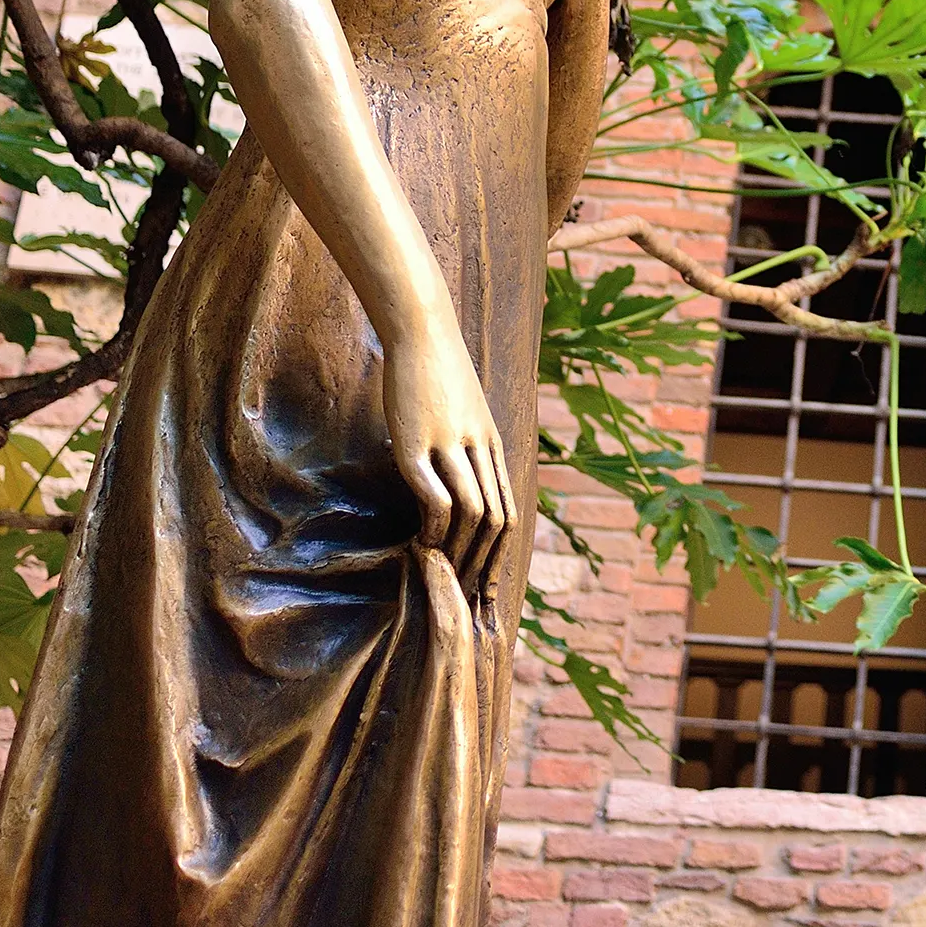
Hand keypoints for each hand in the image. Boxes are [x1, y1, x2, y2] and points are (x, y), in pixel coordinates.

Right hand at [383, 321, 512, 588]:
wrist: (423, 332)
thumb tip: (459, 475)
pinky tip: (420, 542)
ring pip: (473, 512)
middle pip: (497, 519)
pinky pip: (436, 496)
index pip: (509, 510)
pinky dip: (433, 527)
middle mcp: (480, 448)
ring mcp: (450, 446)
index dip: (500, 554)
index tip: (486, 585)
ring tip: (440, 571)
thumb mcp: (464, 409)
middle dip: (482, 563)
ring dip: (457, 551)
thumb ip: (467, 442)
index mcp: (494, 445)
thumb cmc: (438, 370)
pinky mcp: (416, 445)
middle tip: (466, 594)